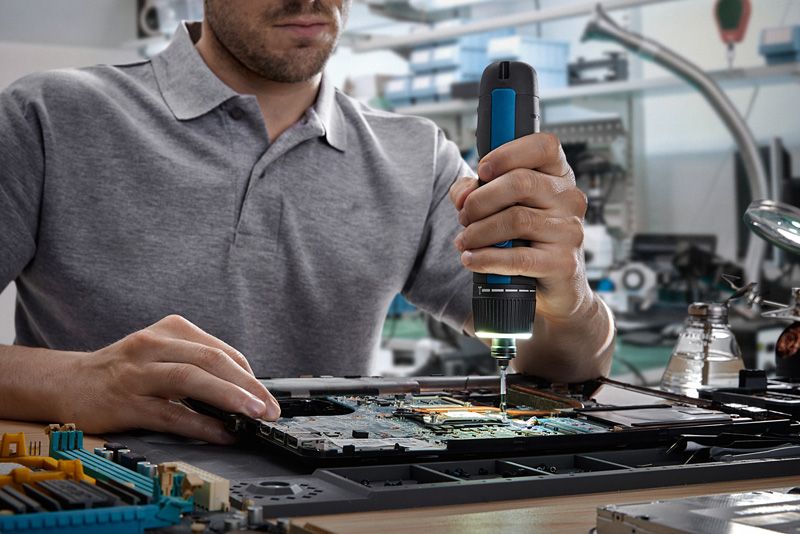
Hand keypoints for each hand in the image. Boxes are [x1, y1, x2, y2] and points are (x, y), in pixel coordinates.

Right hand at [58, 315, 279, 443]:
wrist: (67, 382)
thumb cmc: (124, 370)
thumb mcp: (162, 353)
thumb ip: (197, 365)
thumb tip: (243, 392)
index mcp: (171, 329)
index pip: (222, 351)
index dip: (249, 376)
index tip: (267, 397)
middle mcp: (155, 345)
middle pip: (211, 360)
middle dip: (247, 386)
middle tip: (269, 409)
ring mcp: (138, 372)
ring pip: (191, 380)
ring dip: (228, 398)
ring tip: (253, 415)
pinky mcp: (125, 401)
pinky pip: (169, 413)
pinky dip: (199, 425)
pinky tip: (220, 434)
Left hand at [449, 133, 589, 319]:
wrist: (554, 288)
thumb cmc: (526, 240)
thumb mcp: (501, 208)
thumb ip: (476, 191)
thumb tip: (462, 195)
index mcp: (558, 176)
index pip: (544, 145)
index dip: (508, 153)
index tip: (482, 170)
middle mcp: (569, 199)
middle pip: (521, 182)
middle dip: (481, 200)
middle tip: (464, 216)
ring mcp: (570, 231)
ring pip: (516, 220)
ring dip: (479, 231)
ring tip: (465, 240)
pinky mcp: (563, 263)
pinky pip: (518, 257)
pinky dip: (487, 258)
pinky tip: (472, 259)